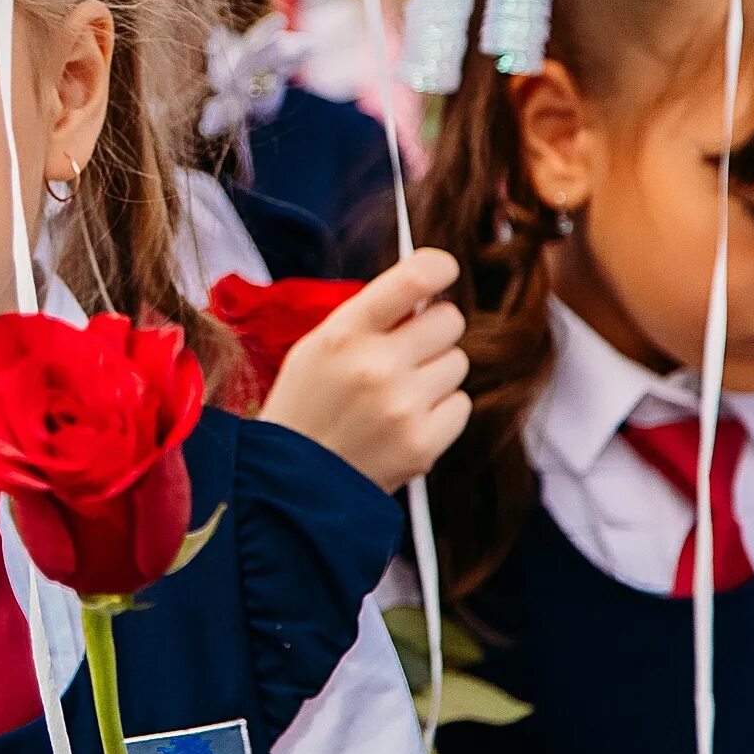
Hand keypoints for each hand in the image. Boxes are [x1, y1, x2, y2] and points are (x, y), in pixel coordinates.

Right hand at [258, 248, 469, 489]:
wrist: (292, 485)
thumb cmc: (305, 409)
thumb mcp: (315, 349)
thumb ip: (367, 318)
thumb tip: (425, 294)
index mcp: (343, 334)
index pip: (413, 278)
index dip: (439, 267)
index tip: (444, 271)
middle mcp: (376, 366)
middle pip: (449, 320)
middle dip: (433, 332)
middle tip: (409, 351)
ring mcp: (403, 406)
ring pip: (458, 363)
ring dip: (435, 374)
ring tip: (397, 395)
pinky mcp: (423, 444)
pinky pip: (460, 404)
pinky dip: (440, 411)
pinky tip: (406, 422)